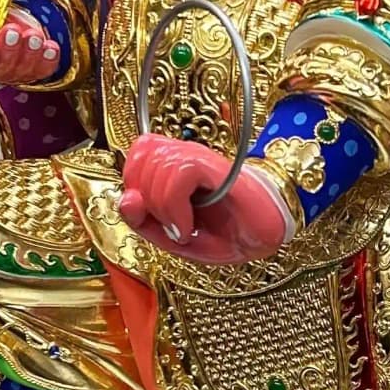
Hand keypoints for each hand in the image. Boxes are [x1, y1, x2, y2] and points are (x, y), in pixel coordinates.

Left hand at [118, 134, 290, 264]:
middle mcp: (184, 156)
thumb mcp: (172, 237)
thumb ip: (143, 221)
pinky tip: (188, 224)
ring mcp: (200, 159)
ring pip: (157, 164)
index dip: (133, 181)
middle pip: (140, 157)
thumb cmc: (223, 232)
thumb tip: (126, 200)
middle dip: (145, 199)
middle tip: (168, 222)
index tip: (152, 213)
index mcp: (172, 166)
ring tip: (181, 227)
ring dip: (162, 207)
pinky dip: (175, 206)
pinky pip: (179, 173)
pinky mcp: (216, 167)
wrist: (264, 236)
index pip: (136, 152)